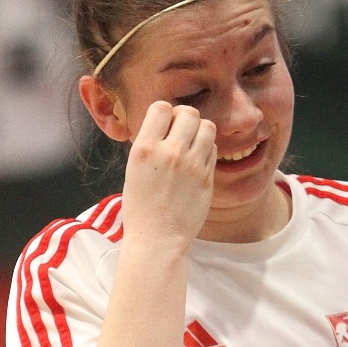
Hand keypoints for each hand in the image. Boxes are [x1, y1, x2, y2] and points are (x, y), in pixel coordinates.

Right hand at [120, 101, 216, 245]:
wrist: (158, 239)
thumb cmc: (141, 206)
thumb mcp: (134, 169)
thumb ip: (151, 144)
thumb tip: (166, 124)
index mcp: (145, 148)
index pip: (161, 107)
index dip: (165, 112)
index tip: (164, 124)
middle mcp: (169, 152)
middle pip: (189, 112)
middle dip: (185, 118)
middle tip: (180, 132)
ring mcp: (192, 165)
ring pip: (207, 127)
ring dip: (200, 131)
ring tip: (191, 144)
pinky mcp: (208, 177)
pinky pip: (213, 149)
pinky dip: (207, 150)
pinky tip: (197, 162)